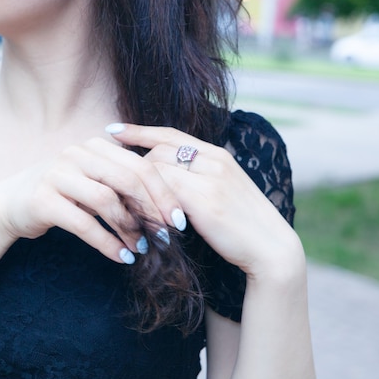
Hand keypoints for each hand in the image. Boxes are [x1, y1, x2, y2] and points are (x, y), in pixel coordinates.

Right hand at [0, 136, 184, 263]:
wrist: (11, 203)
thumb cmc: (63, 194)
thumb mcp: (93, 182)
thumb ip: (123, 186)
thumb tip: (165, 210)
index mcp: (95, 147)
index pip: (140, 165)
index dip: (164, 192)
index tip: (178, 220)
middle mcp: (77, 154)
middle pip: (127, 178)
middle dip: (151, 210)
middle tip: (165, 236)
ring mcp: (57, 175)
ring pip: (106, 200)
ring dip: (129, 229)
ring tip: (140, 249)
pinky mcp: (43, 200)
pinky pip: (83, 224)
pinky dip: (107, 243)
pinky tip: (120, 257)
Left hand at [106, 123, 304, 277]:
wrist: (271, 248)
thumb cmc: (244, 225)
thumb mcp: (223, 191)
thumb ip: (198, 179)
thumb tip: (163, 179)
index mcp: (217, 155)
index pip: (171, 134)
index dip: (139, 131)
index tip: (113, 130)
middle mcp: (213, 161)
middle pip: (158, 151)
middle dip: (130, 162)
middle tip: (107, 175)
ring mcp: (210, 180)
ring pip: (157, 170)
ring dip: (133, 186)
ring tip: (115, 198)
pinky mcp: (206, 202)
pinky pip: (163, 194)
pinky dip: (144, 203)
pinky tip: (132, 213)